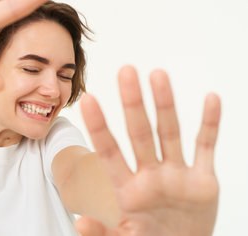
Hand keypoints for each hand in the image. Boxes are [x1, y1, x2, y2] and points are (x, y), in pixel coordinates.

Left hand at [77, 65, 220, 235]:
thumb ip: (103, 231)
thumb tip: (80, 223)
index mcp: (127, 189)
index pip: (108, 151)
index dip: (99, 126)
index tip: (87, 98)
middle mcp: (150, 175)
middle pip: (139, 133)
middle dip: (133, 103)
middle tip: (126, 71)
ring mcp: (176, 175)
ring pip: (169, 133)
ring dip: (165, 104)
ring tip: (158, 74)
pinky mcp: (202, 180)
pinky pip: (206, 147)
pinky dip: (210, 124)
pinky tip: (210, 100)